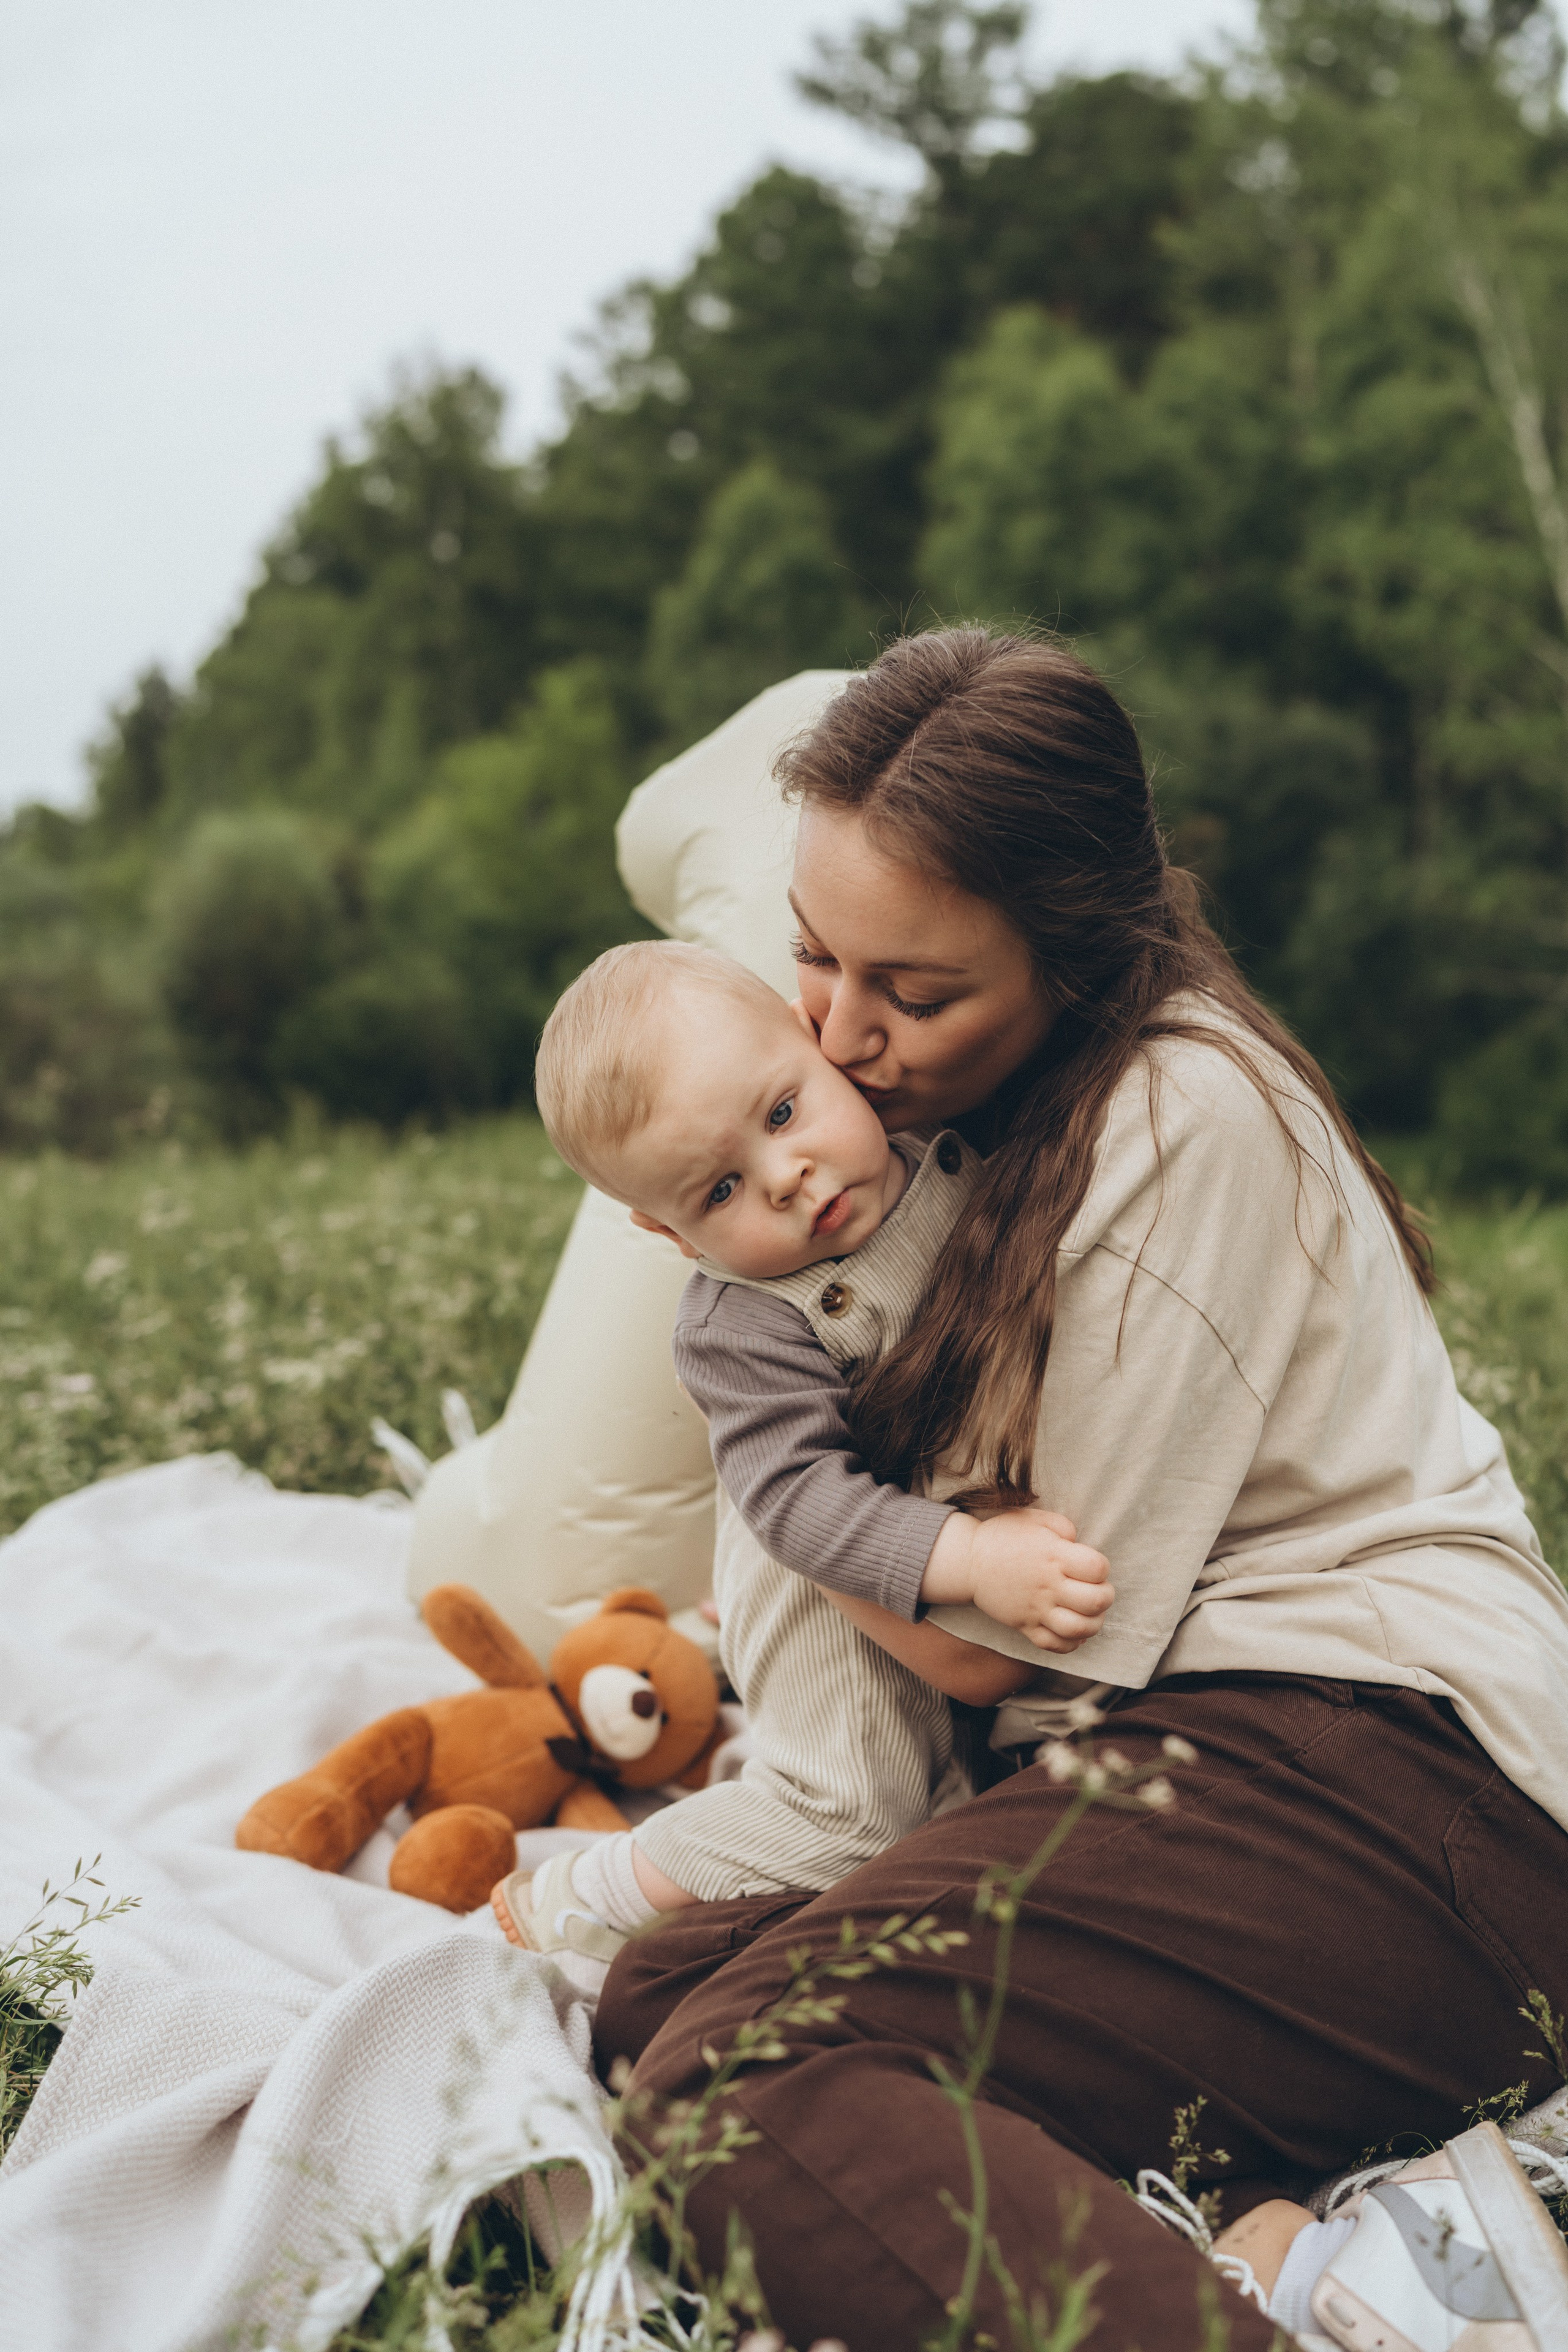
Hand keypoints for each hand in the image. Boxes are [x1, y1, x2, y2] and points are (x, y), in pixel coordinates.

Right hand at [921, 1507, 1112, 1653]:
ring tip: (1091, 1614)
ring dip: (1094, 1624)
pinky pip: (1054, 1645)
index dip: (1102, 1567)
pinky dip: (1071, 1644)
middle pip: (1095, 1601)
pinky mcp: (1025, 1626)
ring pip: (1078, 1629)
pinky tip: (1074, 1632)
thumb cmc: (1005, 1536)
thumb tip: (1080, 1544)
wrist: (968, 1561)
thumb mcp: (1035, 1519)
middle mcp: (1048, 1585)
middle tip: (1099, 1591)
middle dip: (1106, 1597)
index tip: (1092, 1566)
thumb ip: (1064, 1528)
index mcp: (1053, 1555)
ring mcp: (1036, 1609)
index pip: (1097, 1568)